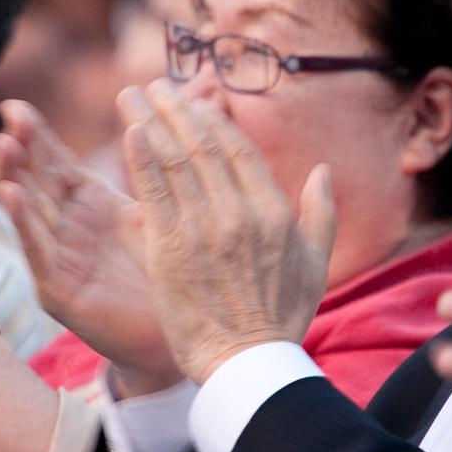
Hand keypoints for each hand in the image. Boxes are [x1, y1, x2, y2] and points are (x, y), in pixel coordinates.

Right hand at [0, 99, 179, 393]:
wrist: (181, 333)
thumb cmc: (167, 269)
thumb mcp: (153, 209)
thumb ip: (147, 169)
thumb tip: (152, 119)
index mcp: (88, 205)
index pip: (55, 163)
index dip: (36, 135)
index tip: (13, 105)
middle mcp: (67, 229)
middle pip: (35, 181)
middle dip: (21, 149)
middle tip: (7, 117)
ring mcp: (59, 259)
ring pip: (29, 212)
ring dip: (13, 178)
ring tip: (1, 147)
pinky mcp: (59, 291)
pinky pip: (39, 252)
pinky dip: (24, 223)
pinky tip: (11, 195)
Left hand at [119, 79, 336, 384]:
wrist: (246, 365)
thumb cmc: (282, 317)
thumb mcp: (316, 264)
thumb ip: (321, 213)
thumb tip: (322, 171)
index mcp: (274, 212)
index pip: (238, 150)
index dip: (213, 119)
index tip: (194, 100)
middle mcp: (238, 214)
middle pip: (202, 146)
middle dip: (175, 109)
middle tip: (153, 86)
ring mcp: (202, 231)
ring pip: (174, 162)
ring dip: (150, 123)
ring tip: (132, 96)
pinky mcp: (170, 251)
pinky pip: (153, 195)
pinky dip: (141, 161)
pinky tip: (129, 134)